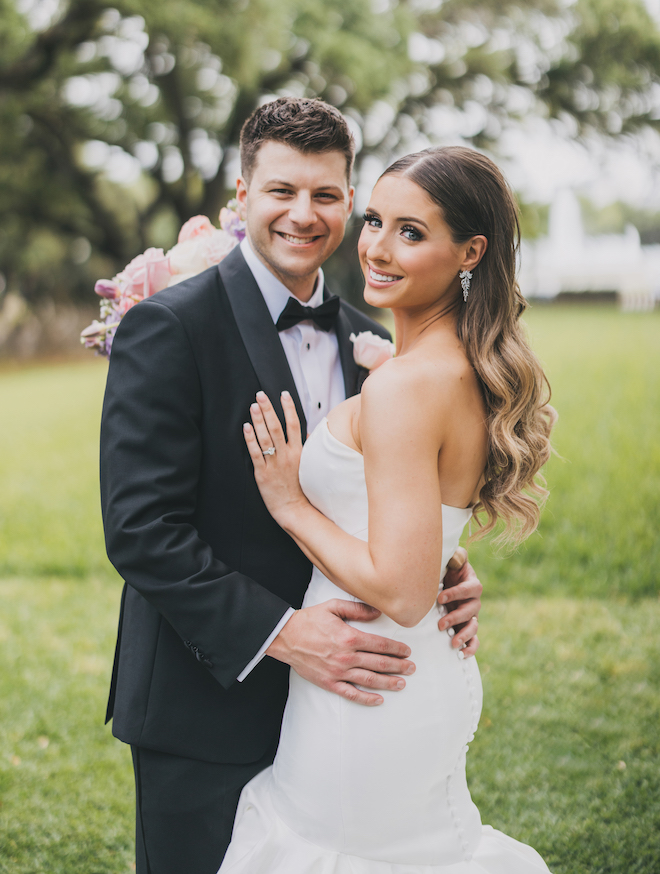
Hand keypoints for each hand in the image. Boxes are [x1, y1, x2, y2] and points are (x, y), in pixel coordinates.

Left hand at [243, 390, 305, 524]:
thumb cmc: (301, 488)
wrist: (294, 509)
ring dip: (259, 420)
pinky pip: (256, 453)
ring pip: (266, 437)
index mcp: (299, 451)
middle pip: (277, 427)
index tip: (284, 394)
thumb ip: (306, 448)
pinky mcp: (263, 473)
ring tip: (253, 406)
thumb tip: (308, 434)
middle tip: (261, 395)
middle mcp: (287, 455)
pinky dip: (250, 440)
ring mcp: (275, 463)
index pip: (294, 424)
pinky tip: (246, 427)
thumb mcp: (308, 465)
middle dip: (269, 409)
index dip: (289, 408)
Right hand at [266, 599, 415, 705]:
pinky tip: (378, 700)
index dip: (396, 649)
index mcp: (350, 637)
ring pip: (369, 680)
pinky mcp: (329, 682)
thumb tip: (378, 613)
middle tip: (411, 668)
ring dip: (388, 682)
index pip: (380, 645)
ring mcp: (338, 672)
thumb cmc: (309, 620)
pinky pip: (351, 693)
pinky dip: (366, 698)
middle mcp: (347, 657)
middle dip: (398, 666)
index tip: (407, 652)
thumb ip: (357, 610)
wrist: (285, 637)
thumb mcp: (333, 607)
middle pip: (379, 663)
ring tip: (402, 683)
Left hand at [437, 547, 481, 657]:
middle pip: (471, 610)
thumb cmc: (447, 569)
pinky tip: (462, 654)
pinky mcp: (466, 626)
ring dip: (464, 635)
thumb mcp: (450, 560)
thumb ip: (454, 556)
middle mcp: (474, 600)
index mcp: (471, 583)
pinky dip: (471, 647)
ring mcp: (471, 615)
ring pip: (473, 626)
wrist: (446, 580)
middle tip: (441, 624)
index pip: (469, 589)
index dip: (456, 594)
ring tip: (452, 643)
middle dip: (456, 618)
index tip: (439, 598)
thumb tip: (455, 558)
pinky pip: (474, 639)